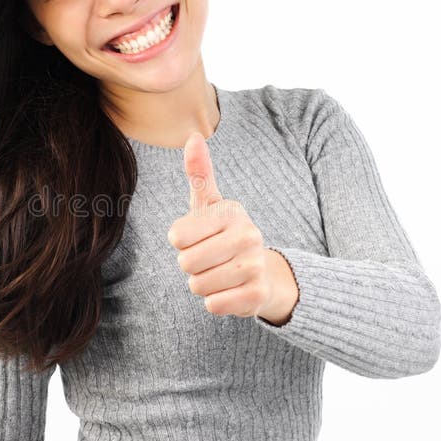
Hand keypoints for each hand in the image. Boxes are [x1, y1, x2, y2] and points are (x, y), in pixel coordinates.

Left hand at [166, 131, 298, 322]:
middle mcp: (247, 235)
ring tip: (220, 274)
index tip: (200, 238)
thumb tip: (193, 136)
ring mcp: (255, 265)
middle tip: (210, 259)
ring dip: (203, 285)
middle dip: (191, 266)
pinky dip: (216, 302)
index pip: (177, 236)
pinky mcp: (257, 295)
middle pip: (186, 263)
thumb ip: (198, 173)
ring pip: (198, 285)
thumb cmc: (224, 234)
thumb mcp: (210, 204)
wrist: (263, 272)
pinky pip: (214, 304)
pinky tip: (230, 290)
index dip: (181, 242)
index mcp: (231, 212)